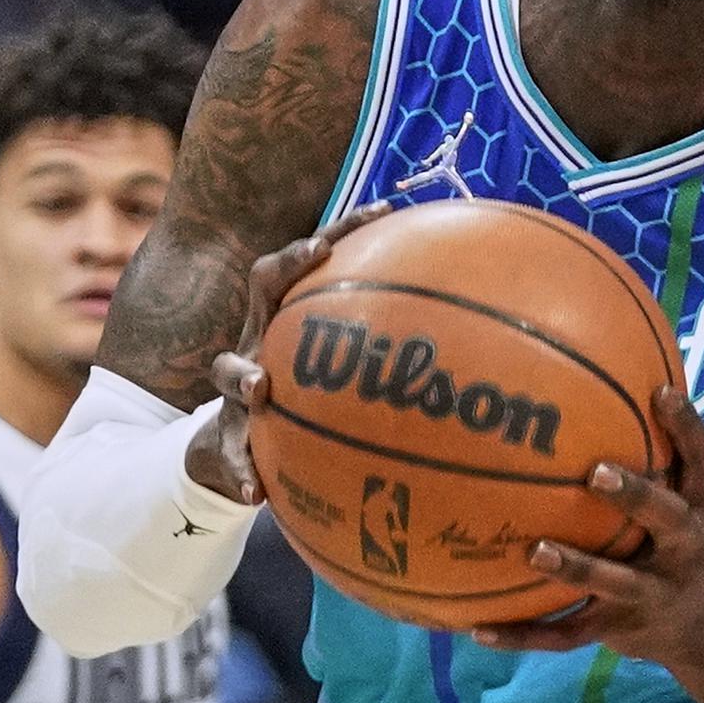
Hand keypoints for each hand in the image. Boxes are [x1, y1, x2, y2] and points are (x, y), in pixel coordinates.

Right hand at [186, 205, 391, 506]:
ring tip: (261, 387)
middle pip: (263, 283)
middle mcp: (263, 338)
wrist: (237, 454)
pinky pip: (228, 453)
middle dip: (287, 262)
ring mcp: (240, 385)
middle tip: (315, 253)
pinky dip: (240, 471)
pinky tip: (255, 493)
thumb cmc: (307, 406)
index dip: (344, 230)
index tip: (383, 209)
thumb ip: (390, 360)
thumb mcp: (340, 382)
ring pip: (227, 368)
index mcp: (293, 318)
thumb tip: (477, 341)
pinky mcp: (227, 433)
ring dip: (243, 374)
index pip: (314, 260)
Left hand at [475, 386, 703, 702]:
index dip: (687, 427)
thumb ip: (658, 447)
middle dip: (634, 496)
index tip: (660, 393)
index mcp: (702, 507)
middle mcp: (684, 548)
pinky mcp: (618, 629)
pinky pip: (566, 633)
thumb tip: (604, 365)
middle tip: (596, 472)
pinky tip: (477, 627)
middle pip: (666, 519)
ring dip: (575, 567)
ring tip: (534, 550)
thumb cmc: (681, 538)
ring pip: (614, 581)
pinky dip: (522, 633)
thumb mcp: (689, 497)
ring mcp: (653, 593)